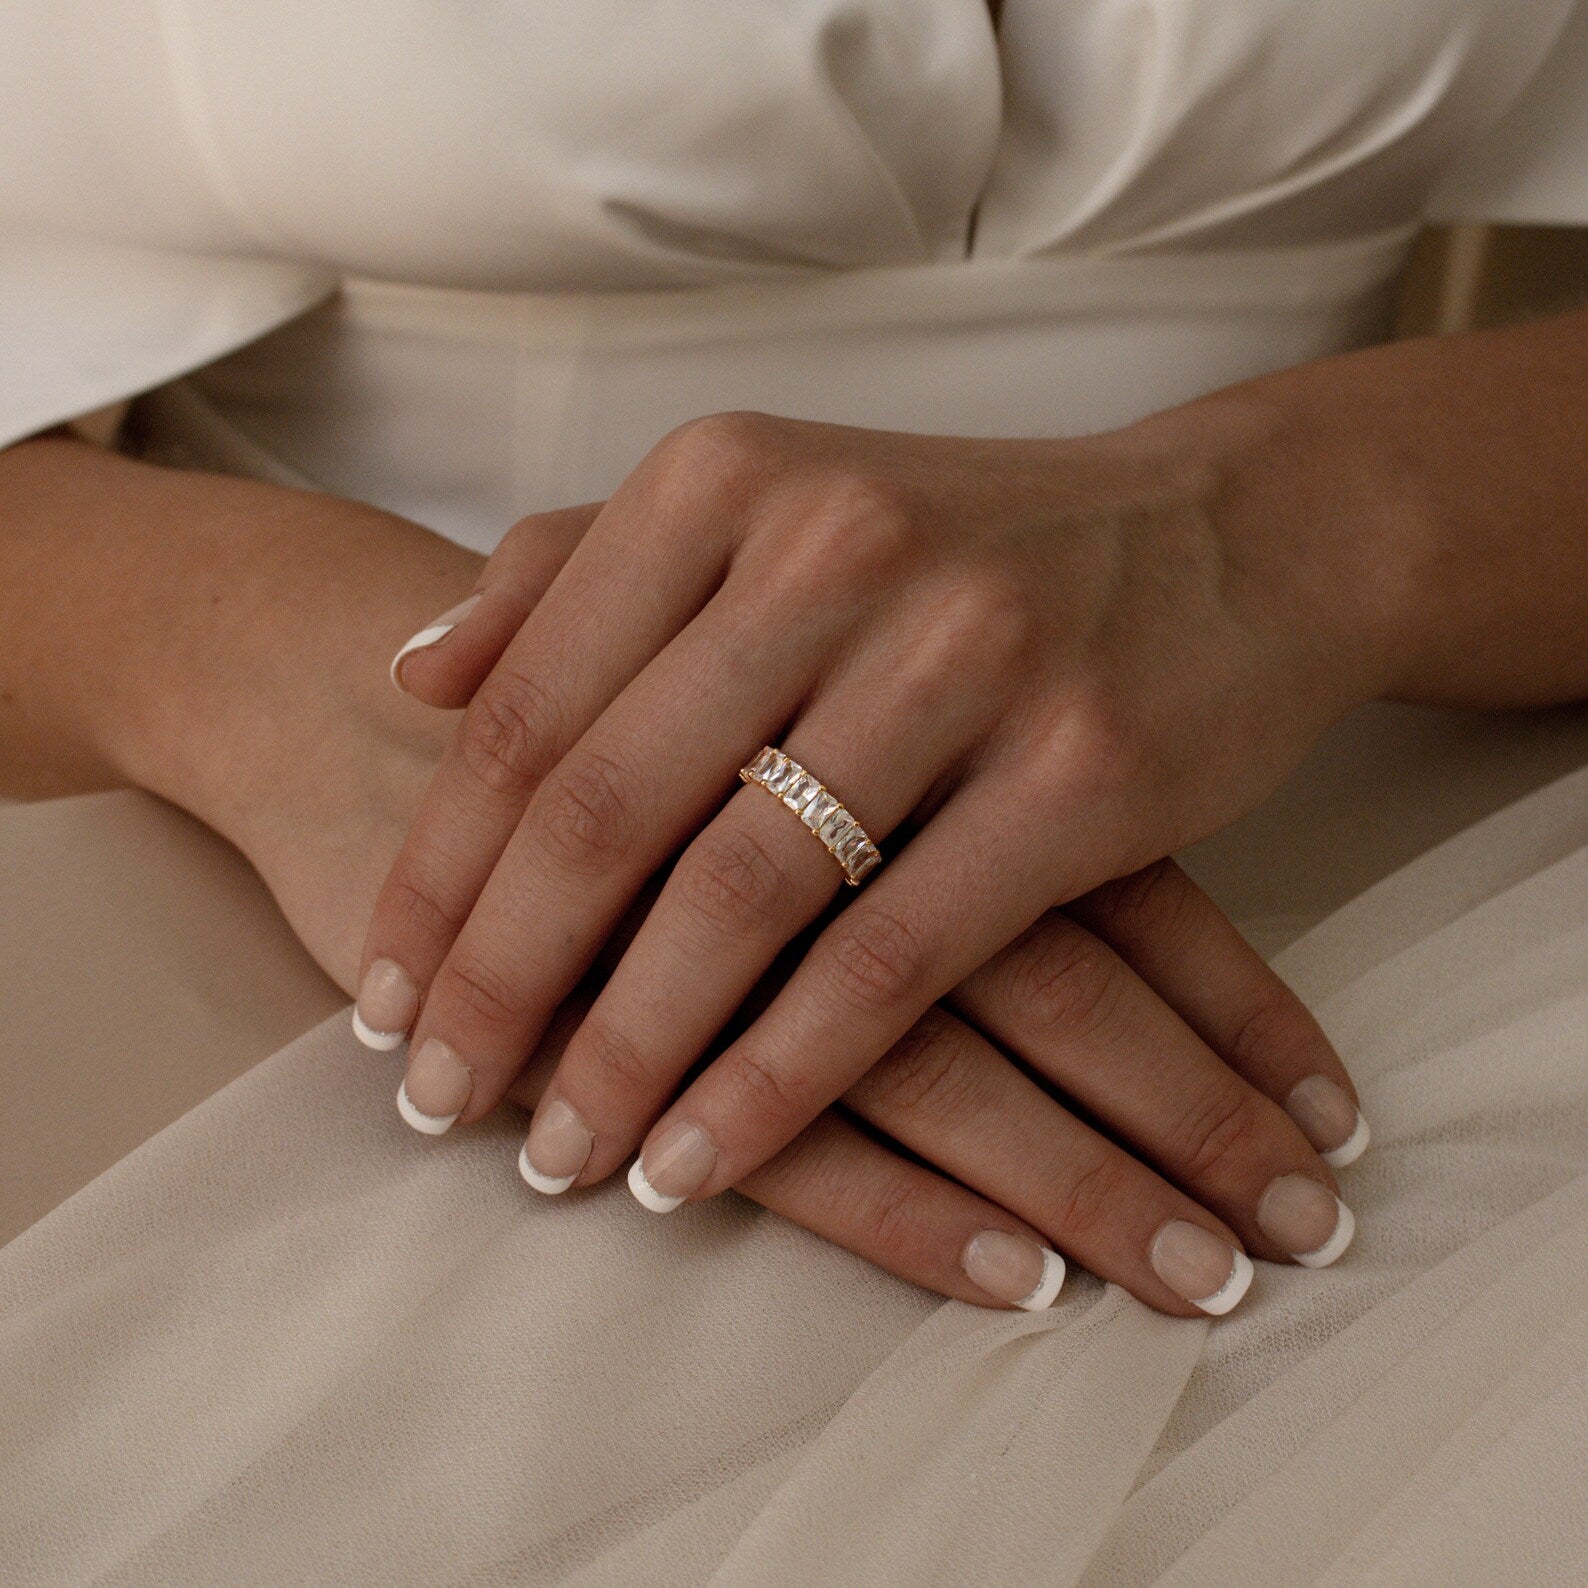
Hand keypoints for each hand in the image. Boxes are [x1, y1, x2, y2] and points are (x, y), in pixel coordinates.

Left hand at [361, 408, 1374, 1311]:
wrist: (1230, 538)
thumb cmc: (964, 544)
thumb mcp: (766, 505)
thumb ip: (577, 569)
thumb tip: (414, 675)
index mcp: (727, 480)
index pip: (528, 709)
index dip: (438, 871)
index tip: (383, 995)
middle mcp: (833, 547)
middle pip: (609, 808)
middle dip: (500, 982)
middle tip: (430, 1103)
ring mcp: (966, 656)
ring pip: (739, 897)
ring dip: (627, 1052)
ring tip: (558, 1158)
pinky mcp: (1080, 773)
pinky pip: (889, 962)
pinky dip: (778, 1079)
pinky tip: (702, 1157)